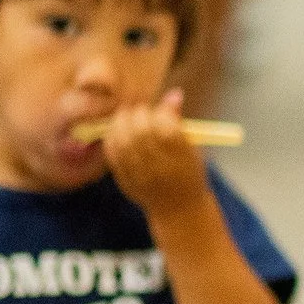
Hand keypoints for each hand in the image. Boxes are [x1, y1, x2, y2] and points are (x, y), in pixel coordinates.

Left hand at [100, 89, 208, 221]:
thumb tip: (174, 93)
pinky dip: (112, 138)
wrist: (179, 209)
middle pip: (141, 131)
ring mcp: (141, 175)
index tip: (159, 111)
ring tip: (128, 119)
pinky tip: (118, 132)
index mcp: (183, 157)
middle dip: (139, 114)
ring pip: (123, 140)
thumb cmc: (188, 173)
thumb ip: (179, 122)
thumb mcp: (192, 148)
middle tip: (141, 112)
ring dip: (122, 123)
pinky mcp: (126, 180)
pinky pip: (112, 153)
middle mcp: (161, 167)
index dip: (159, 112)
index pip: (165, 125)